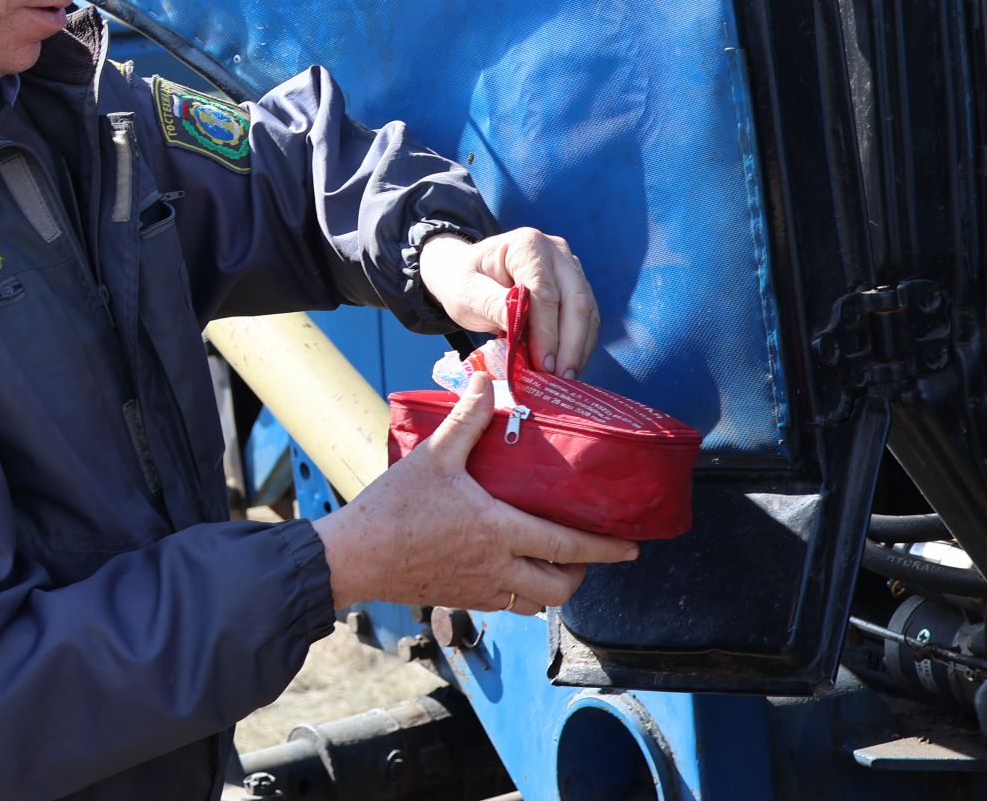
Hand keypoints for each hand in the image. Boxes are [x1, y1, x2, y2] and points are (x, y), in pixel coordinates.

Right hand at [312, 372, 636, 613]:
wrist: (355, 556)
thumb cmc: (394, 507)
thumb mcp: (433, 456)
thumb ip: (467, 419)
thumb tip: (487, 381)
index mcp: (499, 530)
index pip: (568, 546)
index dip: (605, 549)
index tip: (631, 548)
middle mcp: (497, 567)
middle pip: (559, 587)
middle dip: (581, 574)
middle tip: (585, 554)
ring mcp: (478, 589)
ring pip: (533, 603)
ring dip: (550, 587)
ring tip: (550, 563)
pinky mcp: (458, 598)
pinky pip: (503, 604)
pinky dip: (517, 592)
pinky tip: (505, 568)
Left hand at [419, 228, 597, 377]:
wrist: (466, 273)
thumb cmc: (464, 281)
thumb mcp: (468, 294)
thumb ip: (494, 306)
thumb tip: (521, 327)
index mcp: (527, 245)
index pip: (545, 291)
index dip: (547, 331)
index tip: (543, 364)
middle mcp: (556, 252)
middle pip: (576, 300)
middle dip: (571, 343)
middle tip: (562, 378)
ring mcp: (569, 268)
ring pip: (587, 310)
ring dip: (579, 347)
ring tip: (566, 378)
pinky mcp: (575, 287)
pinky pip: (586, 317)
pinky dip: (580, 343)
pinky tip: (568, 366)